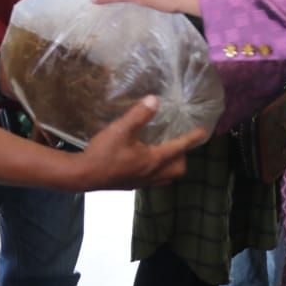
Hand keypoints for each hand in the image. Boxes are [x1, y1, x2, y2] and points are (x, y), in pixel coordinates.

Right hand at [76, 96, 205, 189]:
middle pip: (178, 169)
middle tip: (178, 144)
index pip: (178, 149)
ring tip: (166, 153)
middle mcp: (151, 174)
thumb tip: (154, 100)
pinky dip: (157, 172)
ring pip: (166, 177)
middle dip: (183, 157)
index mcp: (152, 160)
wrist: (84, 175)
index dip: (191, 139)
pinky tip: (145, 162)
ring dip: (171, 166)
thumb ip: (138, 115)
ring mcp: (141, 182)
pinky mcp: (131, 185)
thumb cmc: (103, 153)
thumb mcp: (120, 129)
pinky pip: (153, 181)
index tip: (201, 132)